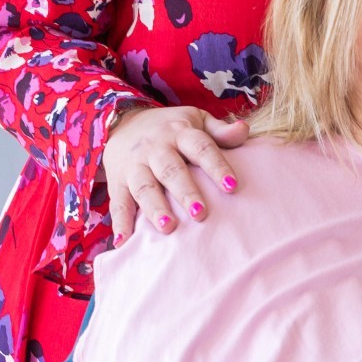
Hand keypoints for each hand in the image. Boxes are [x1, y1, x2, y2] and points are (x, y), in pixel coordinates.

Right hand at [102, 104, 249, 241]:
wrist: (123, 123)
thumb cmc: (172, 128)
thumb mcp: (196, 120)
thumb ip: (220, 131)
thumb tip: (244, 130)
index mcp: (180, 132)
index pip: (201, 148)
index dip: (216, 166)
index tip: (231, 186)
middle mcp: (156, 148)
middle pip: (171, 170)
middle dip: (186, 192)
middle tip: (201, 214)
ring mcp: (134, 165)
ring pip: (144, 187)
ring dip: (155, 208)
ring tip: (168, 228)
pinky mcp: (117, 182)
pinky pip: (117, 203)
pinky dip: (120, 222)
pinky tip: (124, 241)